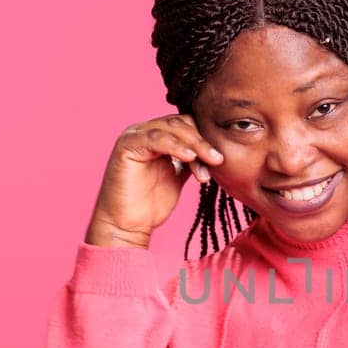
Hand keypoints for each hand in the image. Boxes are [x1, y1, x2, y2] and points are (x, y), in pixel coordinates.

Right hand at [85, 113, 225, 246]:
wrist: (129, 225)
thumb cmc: (151, 204)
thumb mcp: (179, 176)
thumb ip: (192, 160)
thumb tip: (215, 151)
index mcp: (158, 136)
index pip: (187, 125)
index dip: (206, 138)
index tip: (221, 159)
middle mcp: (145, 132)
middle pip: (181, 123)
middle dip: (203, 141)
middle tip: (218, 160)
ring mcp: (134, 136)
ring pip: (171, 128)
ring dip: (195, 144)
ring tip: (210, 161)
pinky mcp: (126, 145)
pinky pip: (155, 138)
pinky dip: (175, 146)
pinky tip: (189, 157)